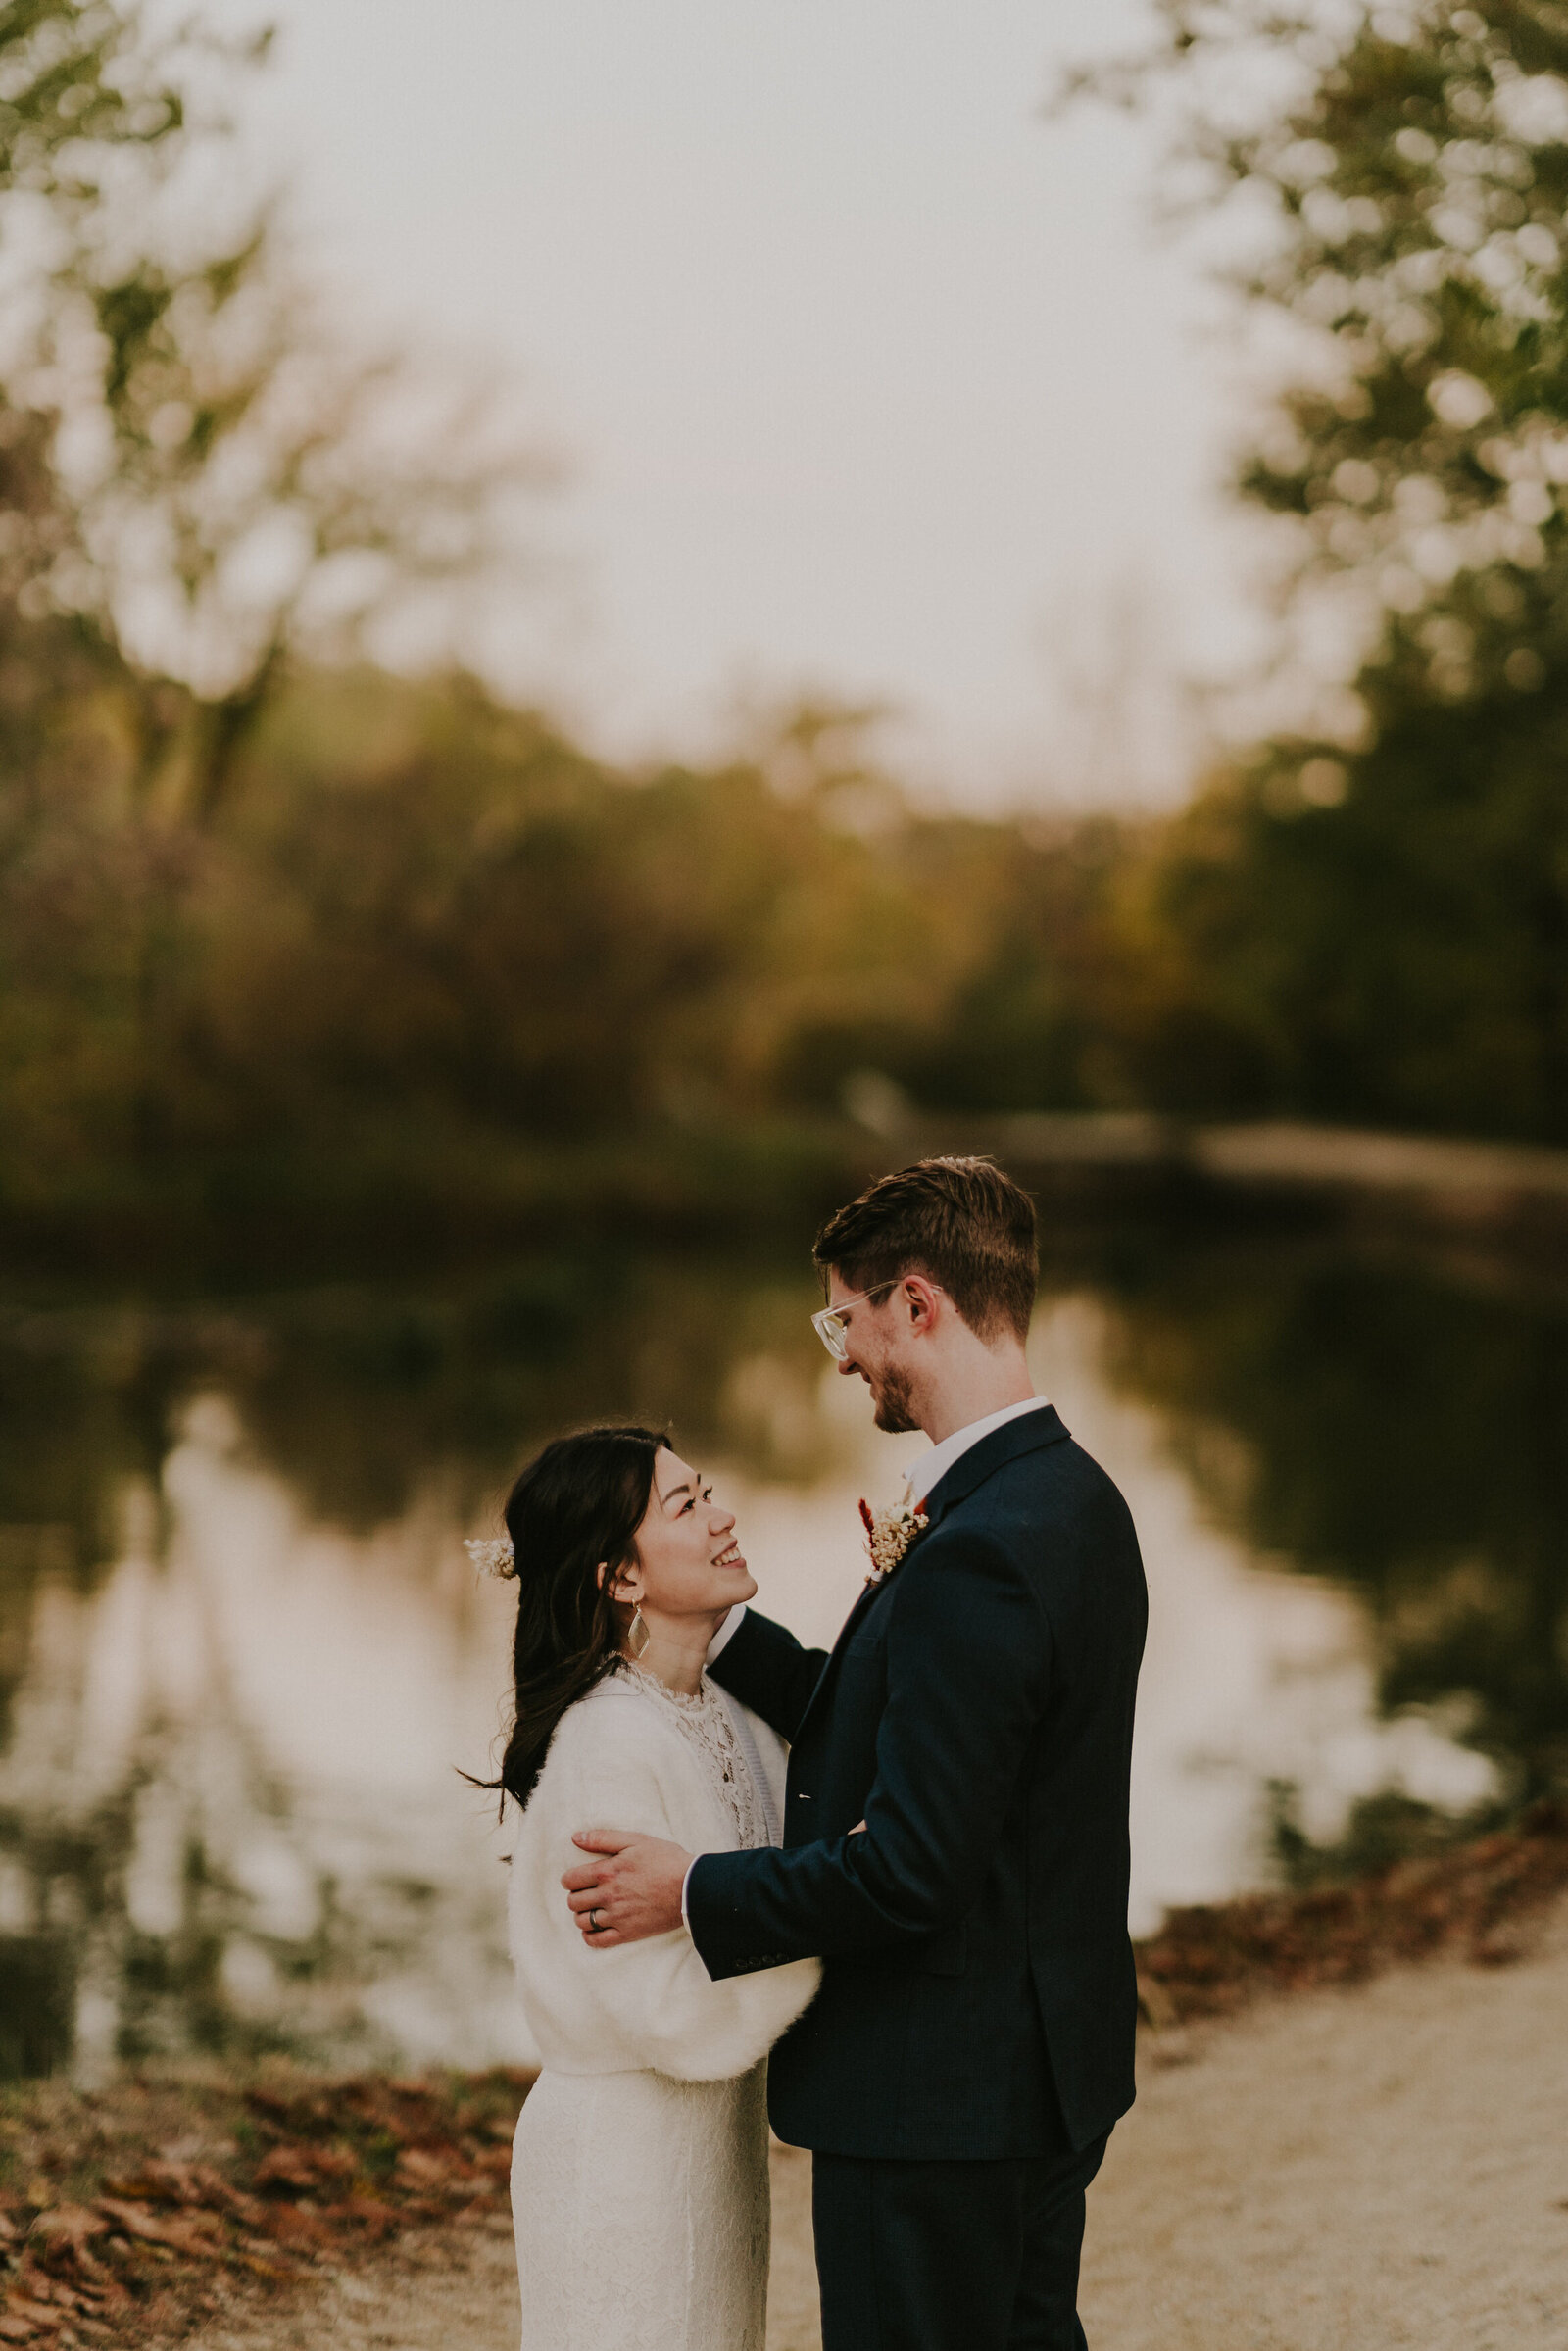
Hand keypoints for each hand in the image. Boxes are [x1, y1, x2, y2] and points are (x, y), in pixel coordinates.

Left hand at [563, 1830, 692, 1947]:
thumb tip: (575, 1837)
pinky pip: (597, 1941)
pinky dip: (590, 1936)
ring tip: (593, 1908)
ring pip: (583, 1921)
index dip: (570, 1879)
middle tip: (587, 1892)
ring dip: (583, 1915)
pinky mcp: (628, 1933)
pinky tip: (595, 1928)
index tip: (577, 1878)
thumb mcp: (636, 1840)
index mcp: (607, 1871)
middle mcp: (608, 1896)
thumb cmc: (666, 1860)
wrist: (692, 1887)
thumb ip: (603, 1838)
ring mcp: (617, 1917)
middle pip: (574, 1902)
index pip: (570, 1880)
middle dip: (576, 1896)